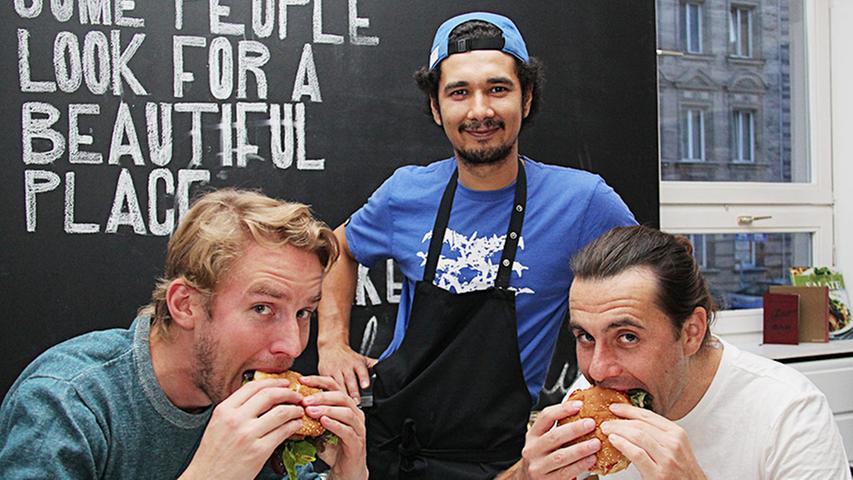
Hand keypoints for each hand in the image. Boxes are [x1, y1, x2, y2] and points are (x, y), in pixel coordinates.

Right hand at [180, 378, 304, 479]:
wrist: (207, 479)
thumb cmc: (212, 456)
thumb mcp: (218, 425)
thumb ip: (236, 411)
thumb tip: (260, 399)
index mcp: (224, 410)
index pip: (253, 386)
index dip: (273, 382)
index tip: (283, 383)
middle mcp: (236, 420)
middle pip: (269, 395)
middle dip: (288, 393)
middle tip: (296, 395)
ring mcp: (248, 435)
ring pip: (281, 412)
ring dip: (295, 409)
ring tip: (299, 411)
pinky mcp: (259, 451)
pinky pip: (283, 431)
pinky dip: (294, 425)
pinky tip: (296, 425)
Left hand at [299, 375, 367, 479]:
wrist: (346, 470)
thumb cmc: (333, 449)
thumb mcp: (319, 429)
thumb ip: (311, 416)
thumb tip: (291, 405)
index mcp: (346, 407)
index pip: (334, 386)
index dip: (318, 381)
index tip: (302, 381)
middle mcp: (354, 414)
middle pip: (341, 396)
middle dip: (321, 396)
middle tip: (305, 400)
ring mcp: (358, 428)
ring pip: (346, 412)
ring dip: (327, 409)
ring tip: (311, 411)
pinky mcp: (357, 442)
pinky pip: (348, 431)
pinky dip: (335, 425)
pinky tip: (323, 422)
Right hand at [317, 342, 376, 401]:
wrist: (332, 347)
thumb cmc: (349, 357)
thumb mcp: (362, 359)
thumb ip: (374, 366)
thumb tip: (386, 370)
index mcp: (357, 363)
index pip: (361, 370)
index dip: (363, 378)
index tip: (365, 386)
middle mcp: (346, 366)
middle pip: (349, 379)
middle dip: (353, 391)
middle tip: (356, 401)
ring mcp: (334, 370)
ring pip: (338, 384)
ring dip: (341, 394)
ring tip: (345, 404)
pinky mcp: (324, 374)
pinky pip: (326, 385)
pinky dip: (329, 393)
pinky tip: (331, 400)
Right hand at [518, 400, 601, 478]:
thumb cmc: (542, 456)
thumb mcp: (543, 439)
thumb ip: (558, 428)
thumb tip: (583, 412)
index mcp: (532, 434)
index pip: (545, 417)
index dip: (562, 409)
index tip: (579, 405)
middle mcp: (532, 450)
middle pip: (554, 436)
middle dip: (574, 429)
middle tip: (591, 424)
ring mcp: (538, 466)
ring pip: (561, 456)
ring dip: (581, 449)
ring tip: (596, 443)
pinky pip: (566, 472)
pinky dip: (580, 465)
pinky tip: (591, 459)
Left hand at [602, 403, 705, 479]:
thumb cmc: (681, 470)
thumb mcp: (675, 446)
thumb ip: (658, 434)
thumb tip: (631, 422)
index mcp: (677, 433)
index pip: (648, 416)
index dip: (628, 410)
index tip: (615, 407)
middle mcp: (673, 443)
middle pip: (640, 424)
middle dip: (619, 421)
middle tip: (606, 421)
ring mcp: (667, 458)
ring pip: (637, 436)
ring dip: (618, 431)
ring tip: (607, 430)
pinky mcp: (659, 473)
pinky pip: (636, 453)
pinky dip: (622, 444)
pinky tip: (614, 441)